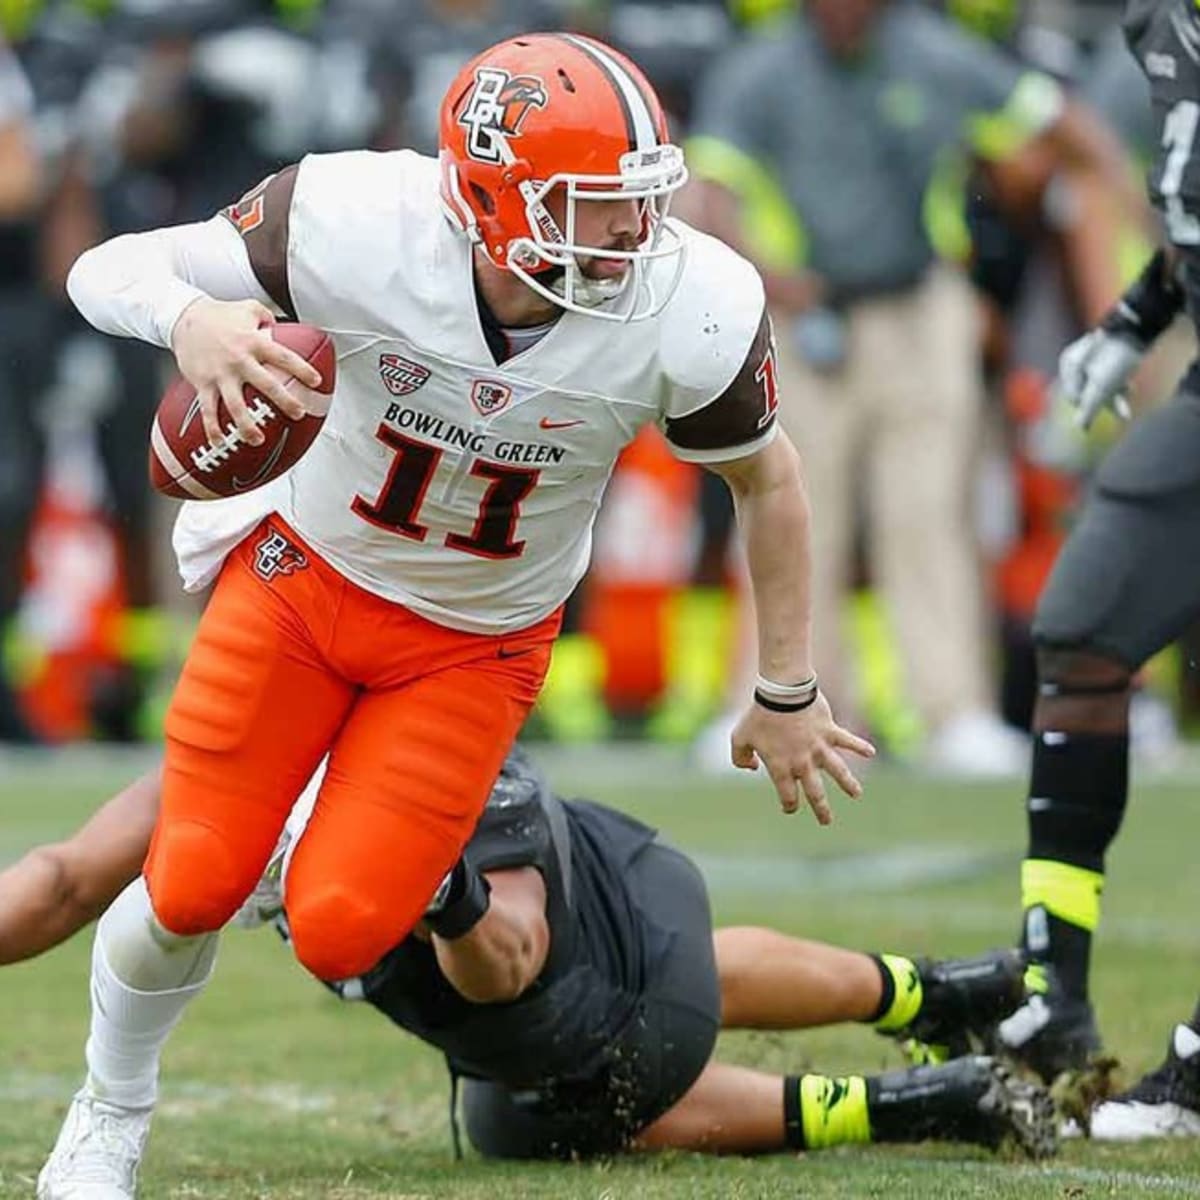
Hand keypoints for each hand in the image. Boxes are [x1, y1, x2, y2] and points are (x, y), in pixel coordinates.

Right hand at [170, 297, 322, 446]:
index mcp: (254, 342)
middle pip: (266, 384)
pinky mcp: (202, 383)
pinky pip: (208, 410)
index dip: (301, 369)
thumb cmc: (219, 315)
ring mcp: (220, 374)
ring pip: (235, 404)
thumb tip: (282, 326)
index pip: (283, 357)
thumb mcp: (248, 308)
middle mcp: (239, 359)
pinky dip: (213, 428)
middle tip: (298, 414)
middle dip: (284, 401)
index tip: (316, 382)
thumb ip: (268, 317)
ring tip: (258, 440)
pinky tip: (220, 442)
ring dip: (247, 424)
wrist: (182, 317)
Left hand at [730, 693, 874, 822]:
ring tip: (857, 794)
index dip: (789, 805)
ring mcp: (819, 747)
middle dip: (821, 809)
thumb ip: (739, 757)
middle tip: (826, 821)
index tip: (790, 808)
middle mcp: (803, 762)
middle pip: (815, 792)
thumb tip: (752, 768)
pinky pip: (848, 740)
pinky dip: (860, 746)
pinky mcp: (830, 731)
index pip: (788, 795)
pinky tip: (871, 753)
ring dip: (848, 784)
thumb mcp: (739, 737)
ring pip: (838, 771)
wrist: (781, 693)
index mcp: (781, 767)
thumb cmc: (758, 715)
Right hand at [1055, 327, 1140, 430]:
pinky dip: (1117, 383)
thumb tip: (1080, 428)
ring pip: (1098, 383)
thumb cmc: (1117, 358)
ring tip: (1129, 401)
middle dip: (1105, 401)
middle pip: (1086, 390)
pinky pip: (1106, 373)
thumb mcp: (1101, 388)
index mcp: (1068, 364)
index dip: (1090, 405)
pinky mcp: (1104, 352)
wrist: (1139, 328)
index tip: (1106, 408)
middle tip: (1124, 414)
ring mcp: (1089, 355)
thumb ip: (1089, 409)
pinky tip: (1128, 390)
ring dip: (1114, 395)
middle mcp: (1075, 359)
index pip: (1073, 396)